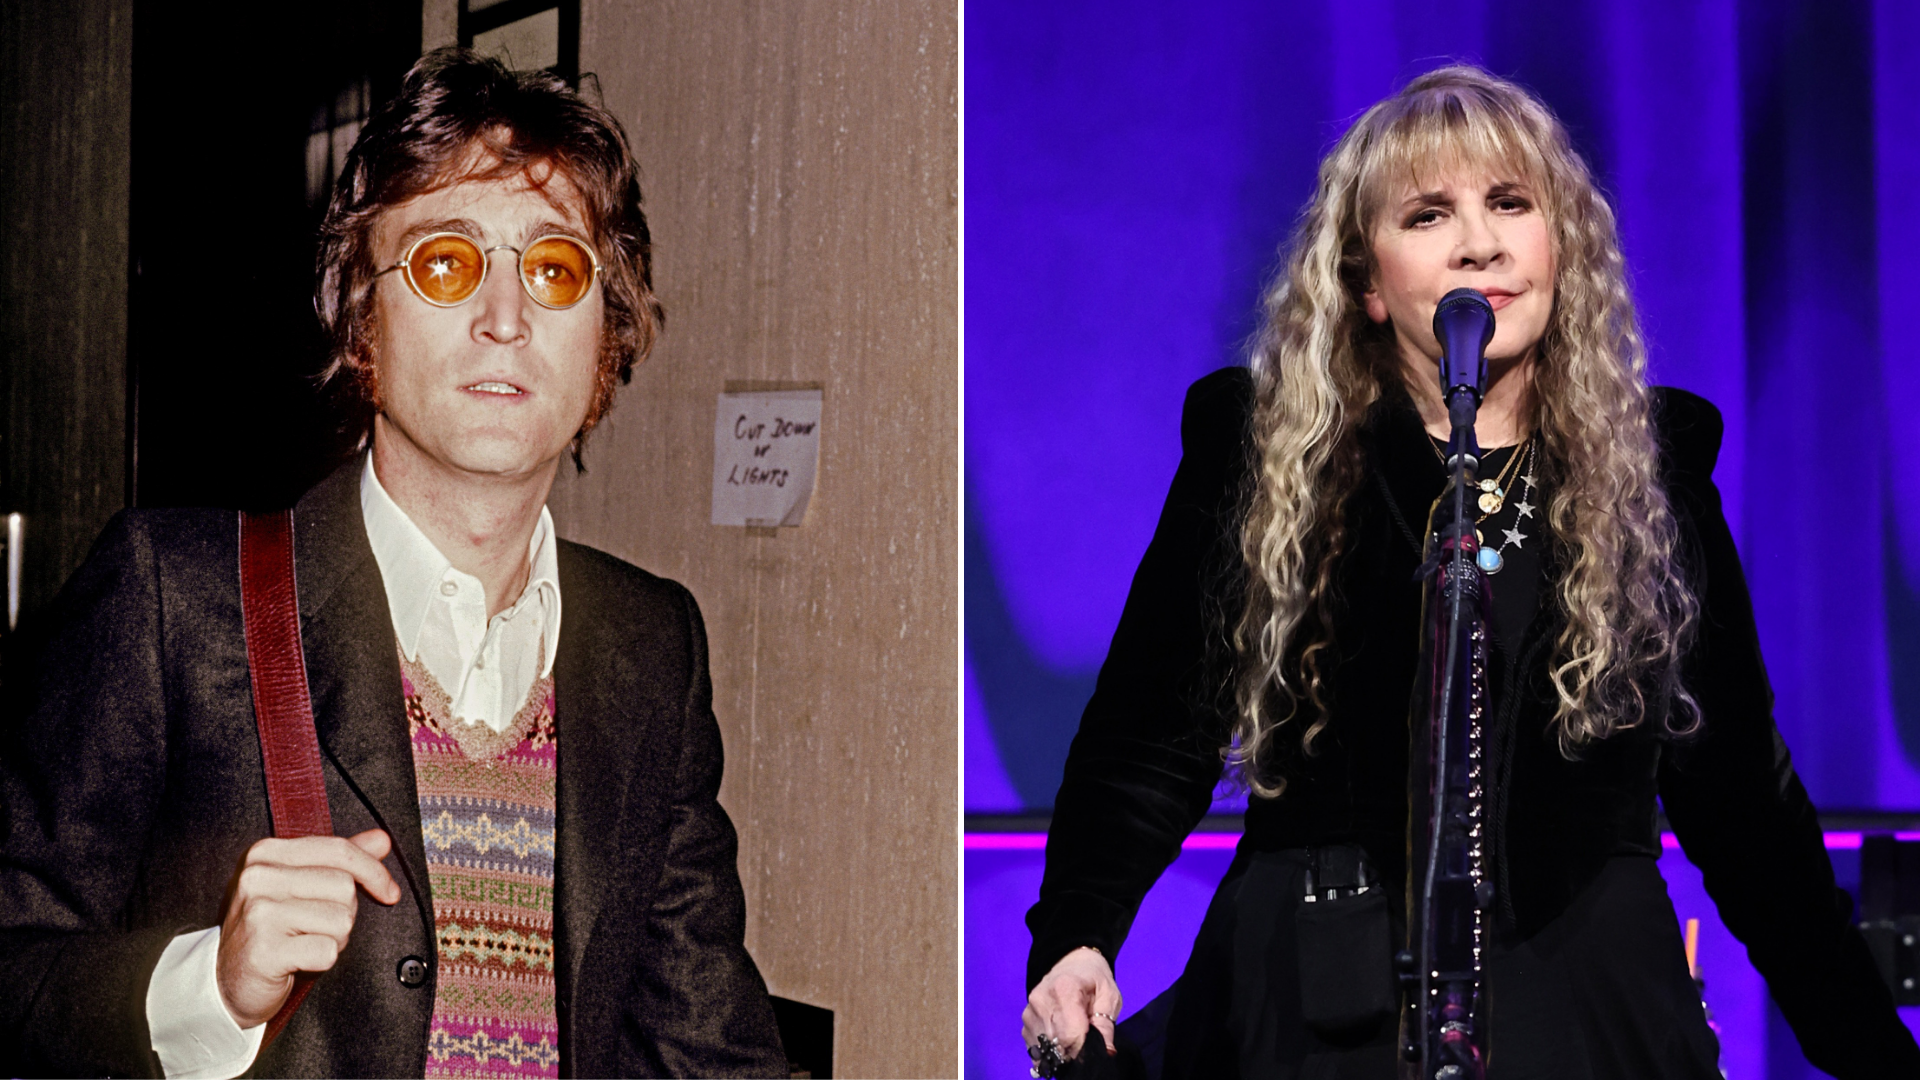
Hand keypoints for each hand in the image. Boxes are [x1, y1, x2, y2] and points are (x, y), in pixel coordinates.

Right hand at [215, 829, 401, 1028]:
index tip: (389, 891)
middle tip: (316, 927)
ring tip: (304, 942)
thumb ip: (340, 860)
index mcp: (267, 853)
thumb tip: (381, 839)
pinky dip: (323, 960)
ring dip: (334, 939)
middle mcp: (259, 878)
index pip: (340, 850)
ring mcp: (259, 914)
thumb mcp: (300, 885)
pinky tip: (299, 960)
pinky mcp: (264, 950)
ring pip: (341, 920)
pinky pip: (328, 951)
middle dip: (344, 913)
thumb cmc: (270, 929)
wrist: (226, 980)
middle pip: (344, 887)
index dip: (374, 872)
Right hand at [1023, 946, 1121, 1061]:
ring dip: (1061, 1050)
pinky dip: (1050, 1049)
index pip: (1069, 1036)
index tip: (1093, 1048)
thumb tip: (1106, 1053)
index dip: (1084, 1049)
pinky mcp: (1025, 1022)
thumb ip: (1106, 1026)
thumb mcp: (1110, 997)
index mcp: (1064, 989)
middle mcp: (1041, 1001)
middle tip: (1085, 1041)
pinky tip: (1060, 1037)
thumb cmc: (1094, 981)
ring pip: (1046, 1049)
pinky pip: (1037, 1048)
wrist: (1072, 963)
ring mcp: (1029, 1012)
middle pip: (1056, 1044)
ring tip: (1073, 1035)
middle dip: (1073, 1051)